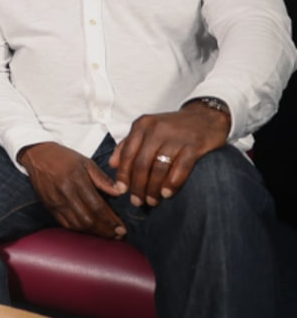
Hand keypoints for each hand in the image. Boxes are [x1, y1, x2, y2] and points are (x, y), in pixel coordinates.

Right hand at [19, 142, 125, 239]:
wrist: (37, 155)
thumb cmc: (64, 157)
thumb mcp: (86, 162)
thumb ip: (102, 178)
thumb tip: (119, 192)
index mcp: (77, 180)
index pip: (97, 206)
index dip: (111, 220)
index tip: (122, 229)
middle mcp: (65, 193)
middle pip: (87, 219)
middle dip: (105, 230)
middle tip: (117, 235)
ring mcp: (56, 201)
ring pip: (77, 225)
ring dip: (93, 232)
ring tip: (106, 234)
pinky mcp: (49, 206)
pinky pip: (65, 224)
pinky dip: (79, 229)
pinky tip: (89, 229)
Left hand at [110, 102, 230, 207]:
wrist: (206, 117)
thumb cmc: (173, 127)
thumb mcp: (147, 130)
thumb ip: (128, 144)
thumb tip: (112, 164)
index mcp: (142, 125)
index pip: (127, 154)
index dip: (123, 174)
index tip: (121, 190)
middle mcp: (156, 129)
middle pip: (141, 163)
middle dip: (138, 186)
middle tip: (137, 201)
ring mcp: (176, 137)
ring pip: (159, 168)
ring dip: (153, 188)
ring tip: (152, 201)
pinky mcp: (194, 144)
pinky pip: (180, 168)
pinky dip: (172, 183)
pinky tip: (167, 193)